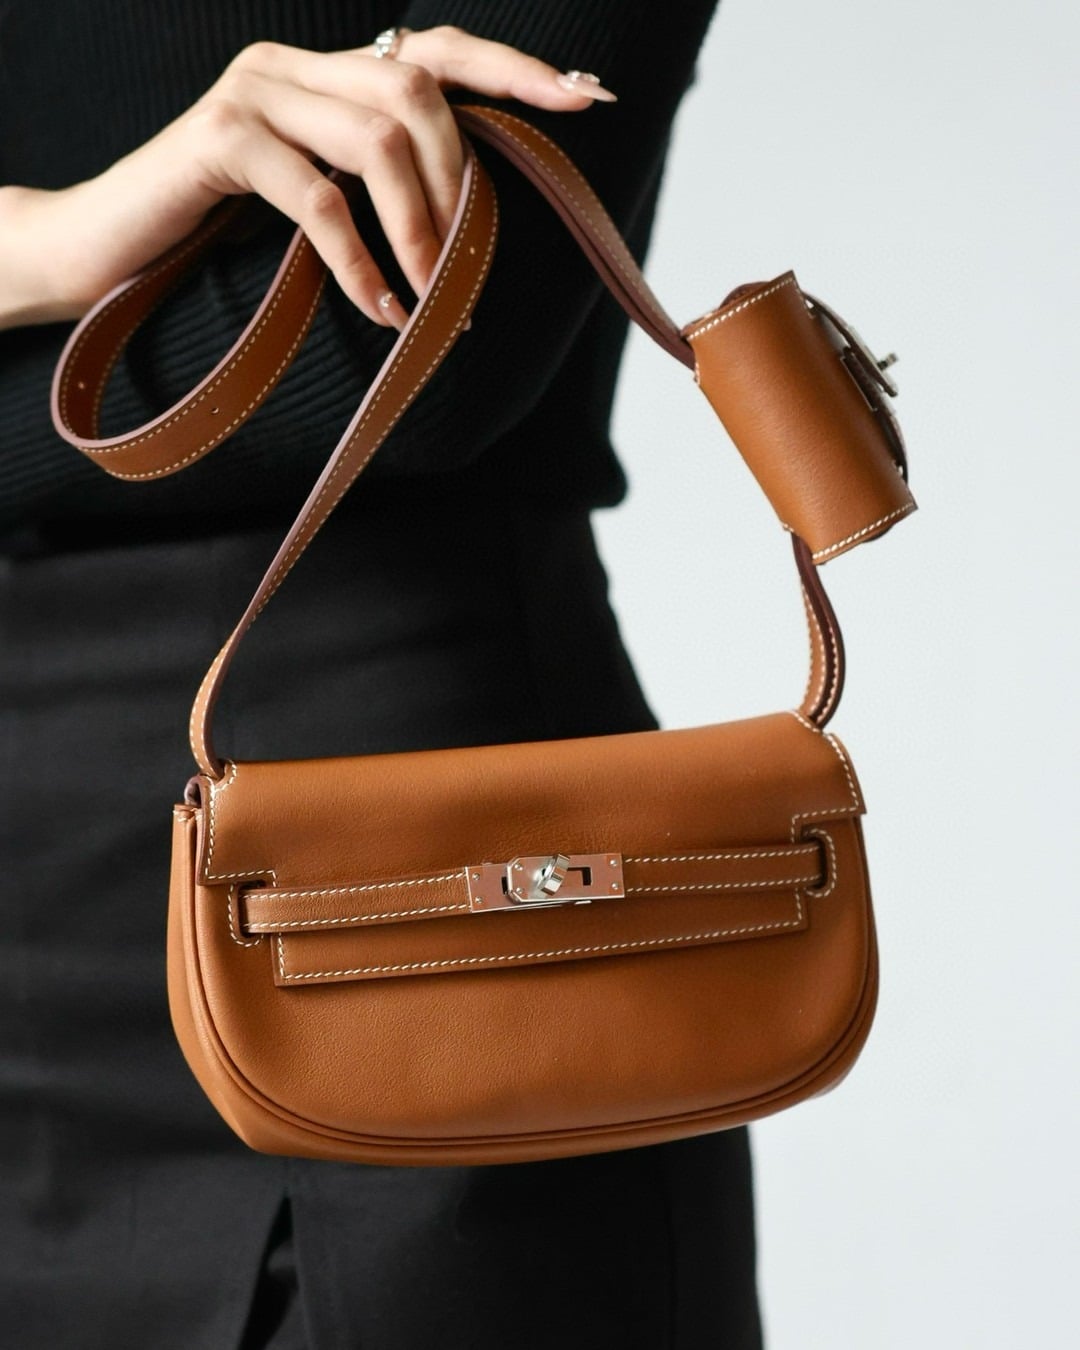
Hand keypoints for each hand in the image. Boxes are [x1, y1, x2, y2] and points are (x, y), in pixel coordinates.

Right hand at [0, 27, 615, 331]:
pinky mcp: (221, 138)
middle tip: (467, 277)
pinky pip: (317, 197)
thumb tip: (464, 219)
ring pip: (376, 141)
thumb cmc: (222, 234)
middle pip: (418, 94)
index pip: (438, 51)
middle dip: (460, 191)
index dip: (515, 72)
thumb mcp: (316, 199)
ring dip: (419, 232)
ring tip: (430, 307)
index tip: (589, 99)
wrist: (109, 245)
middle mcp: (296, 63)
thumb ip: (375, 182)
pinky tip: (380, 312)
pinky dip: (358, 261)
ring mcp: (255, 91)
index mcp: (329, 71)